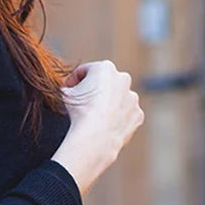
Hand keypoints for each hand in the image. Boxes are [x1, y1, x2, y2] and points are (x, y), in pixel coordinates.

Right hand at [52, 60, 144, 195]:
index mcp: (105, 68)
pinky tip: (106, 125)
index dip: (73, 81)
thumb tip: (70, 89)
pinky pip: (125, 115)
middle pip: (105, 83)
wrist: (95, 136)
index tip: (68, 90)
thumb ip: (70, 86)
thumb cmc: (80, 112)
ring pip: (118, 99)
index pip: (86, 71)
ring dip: (108, 104)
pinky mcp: (137, 115)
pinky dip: (117, 118)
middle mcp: (123, 79)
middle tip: (83, 103)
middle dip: (95, 90)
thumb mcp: (66, 93)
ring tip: (94, 116)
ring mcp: (132, 98)